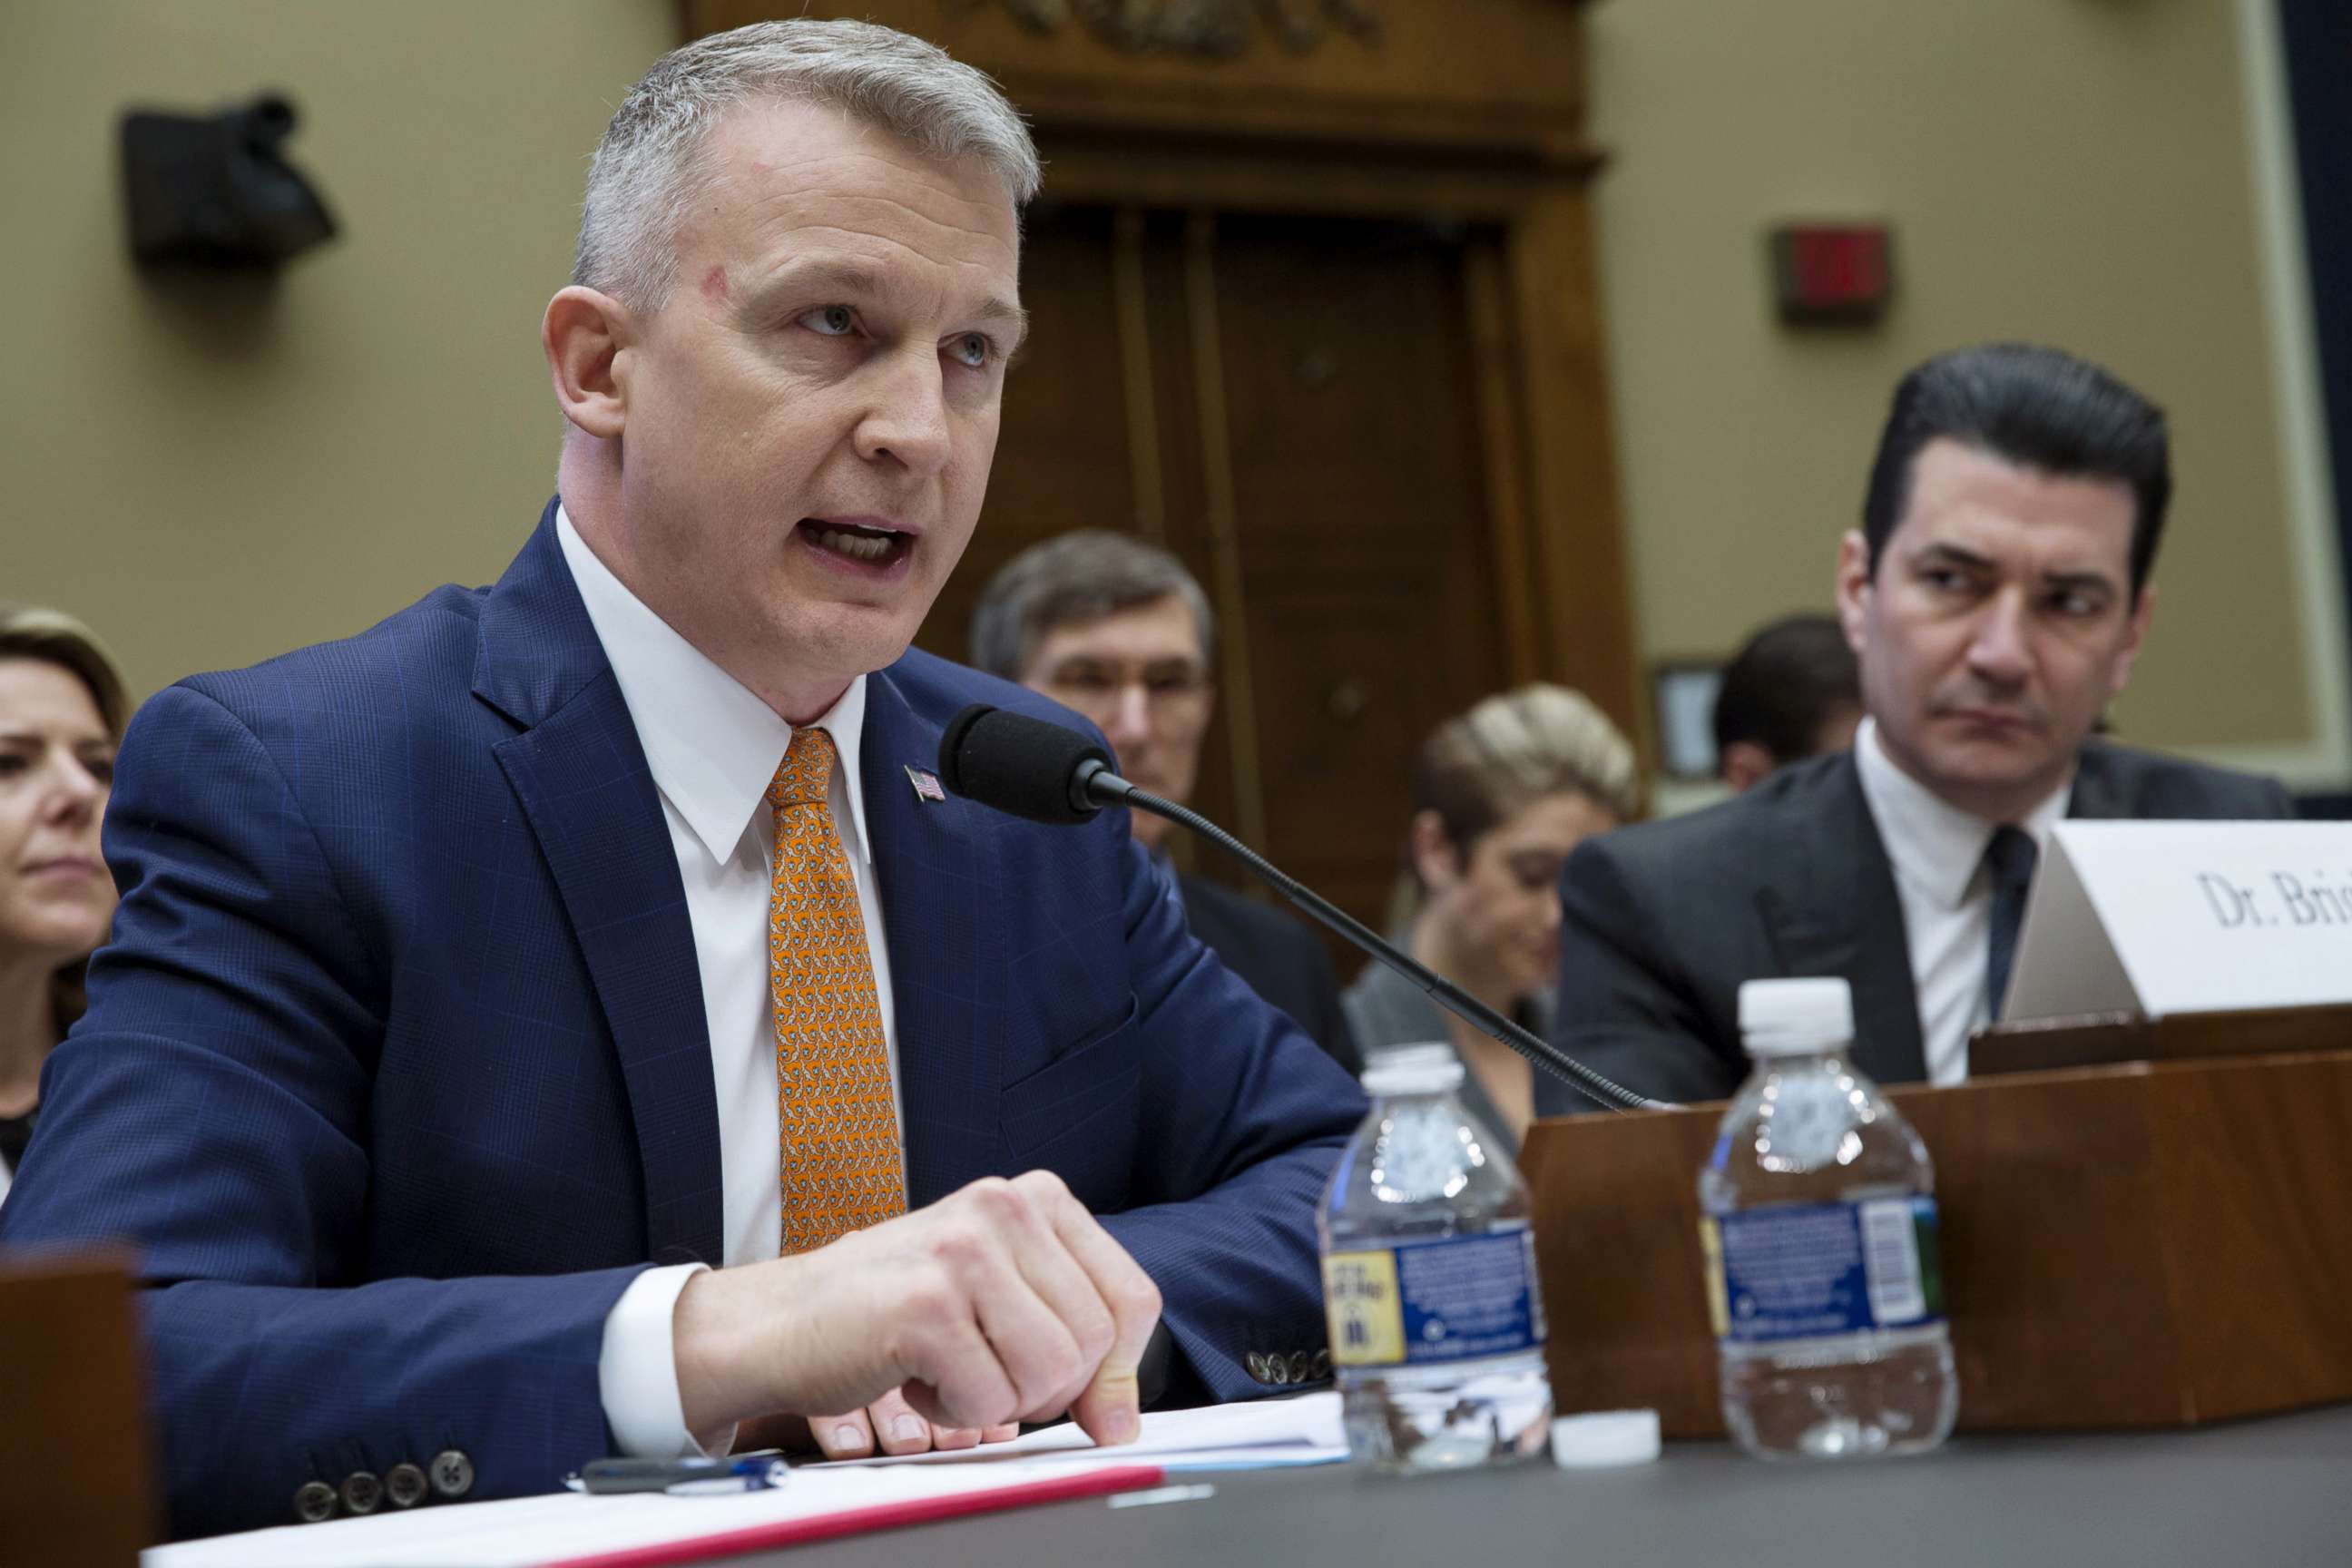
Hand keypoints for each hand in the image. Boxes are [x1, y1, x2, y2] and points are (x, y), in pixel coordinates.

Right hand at [673, 1171, 1161, 1445]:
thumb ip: (1071, 1338)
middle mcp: (1004, 1206)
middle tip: (986, 1374)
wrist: (780, 1320)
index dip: (1118, 1370)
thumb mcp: (999, 1299)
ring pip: (1052, 1373)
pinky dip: (955, 1411)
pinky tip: (915, 1376)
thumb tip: (1122, 1421)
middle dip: (1048, 1389)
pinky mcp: (925, 1305)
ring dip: (1002, 1400)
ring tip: (950, 1369)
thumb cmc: (892, 1311)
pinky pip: (991, 1399)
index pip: (1133, 1298)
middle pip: (1096, 1342)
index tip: (1089, 1403)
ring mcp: (963, 1251)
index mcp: (1034, 1196)